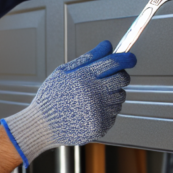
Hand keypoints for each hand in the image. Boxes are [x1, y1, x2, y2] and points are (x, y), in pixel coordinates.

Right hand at [1, 40, 135, 163]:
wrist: (42, 125)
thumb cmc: (51, 97)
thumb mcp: (64, 72)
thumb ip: (88, 58)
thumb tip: (107, 45)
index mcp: (83, 78)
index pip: (113, 63)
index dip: (125, 59)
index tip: (130, 58)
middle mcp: (93, 95)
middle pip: (122, 80)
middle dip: (120, 76)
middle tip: (109, 78)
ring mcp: (98, 112)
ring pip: (120, 97)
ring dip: (112, 94)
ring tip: (93, 97)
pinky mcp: (100, 126)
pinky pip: (114, 114)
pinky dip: (107, 111)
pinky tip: (91, 110)